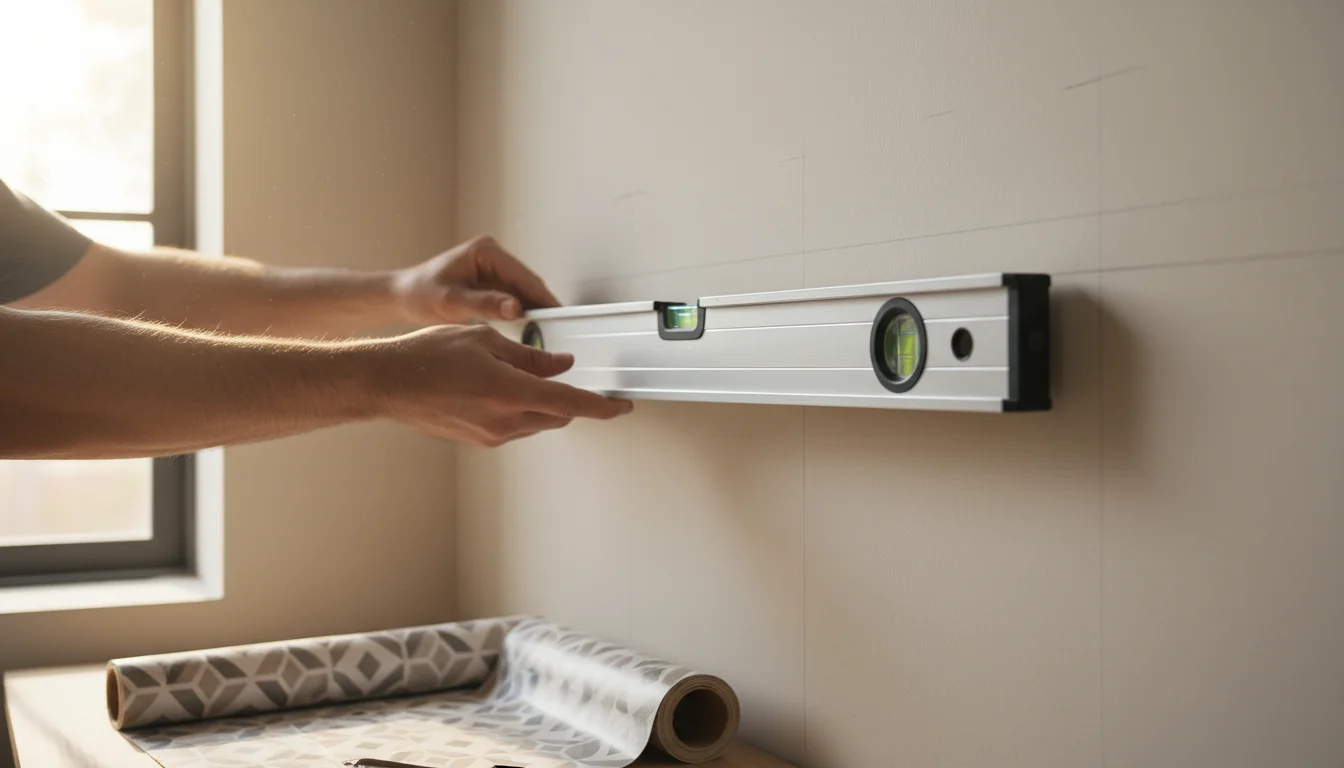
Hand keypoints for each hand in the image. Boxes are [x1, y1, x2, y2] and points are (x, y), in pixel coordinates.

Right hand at [371, 324, 632, 447]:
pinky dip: (518, 410)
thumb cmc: (428, 356)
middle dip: (566, 397)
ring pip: (536, 422)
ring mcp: (491, 435)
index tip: (621, 406)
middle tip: (561, 374)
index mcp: (510, 392)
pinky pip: (514, 427)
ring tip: (512, 374)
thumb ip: (530, 356)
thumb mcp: (485, 340)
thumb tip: (561, 365)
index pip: (572, 404)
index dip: (603, 407)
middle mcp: (504, 421)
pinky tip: (495, 389)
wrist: (387, 383)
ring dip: (540, 403)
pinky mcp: (479, 441)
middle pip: (558, 414)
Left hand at [392, 235, 560, 325]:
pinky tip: (529, 331)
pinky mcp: (492, 283)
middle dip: (542, 305)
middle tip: (559, 329)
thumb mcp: (451, 302)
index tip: (558, 315)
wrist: (403, 297)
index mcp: (486, 252)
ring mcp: (494, 269)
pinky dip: (522, 314)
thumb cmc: (420, 294)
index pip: (523, 276)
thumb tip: (516, 308)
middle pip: (528, 283)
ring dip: (534, 311)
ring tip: (547, 333)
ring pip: (524, 292)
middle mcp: (493, 256)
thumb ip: (484, 304)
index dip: (542, 297)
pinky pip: (514, 299)